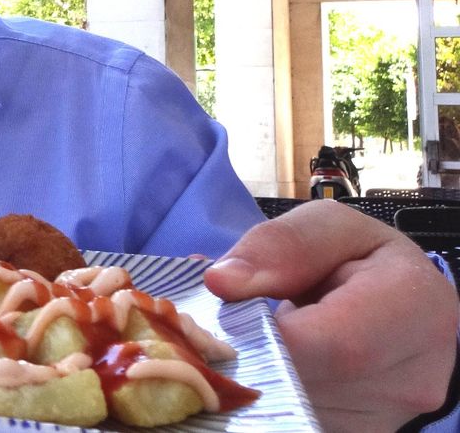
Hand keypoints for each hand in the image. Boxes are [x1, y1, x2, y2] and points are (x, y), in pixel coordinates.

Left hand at [205, 200, 456, 431]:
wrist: (405, 308)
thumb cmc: (363, 261)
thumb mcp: (331, 228)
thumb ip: (281, 245)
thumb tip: (223, 282)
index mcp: (419, 308)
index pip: (335, 344)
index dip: (270, 336)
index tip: (233, 316)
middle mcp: (414, 375)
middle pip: (308, 382)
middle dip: (252, 354)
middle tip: (229, 326)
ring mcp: (389, 417)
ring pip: (296, 410)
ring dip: (259, 378)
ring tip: (254, 341)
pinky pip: (296, 423)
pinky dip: (270, 398)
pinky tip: (268, 367)